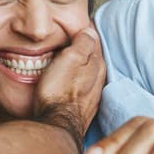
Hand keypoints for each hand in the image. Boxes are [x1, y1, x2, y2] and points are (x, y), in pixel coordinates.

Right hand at [33, 27, 105, 147]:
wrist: (55, 126)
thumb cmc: (58, 93)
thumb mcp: (69, 59)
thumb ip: (82, 43)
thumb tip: (89, 30)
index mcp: (97, 64)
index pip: (94, 40)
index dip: (83, 32)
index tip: (73, 27)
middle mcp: (98, 80)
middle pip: (92, 57)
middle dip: (82, 48)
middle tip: (69, 40)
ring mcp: (91, 95)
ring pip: (87, 73)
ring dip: (78, 66)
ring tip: (66, 59)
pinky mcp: (82, 108)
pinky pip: (80, 88)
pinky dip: (74, 81)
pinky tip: (66, 82)